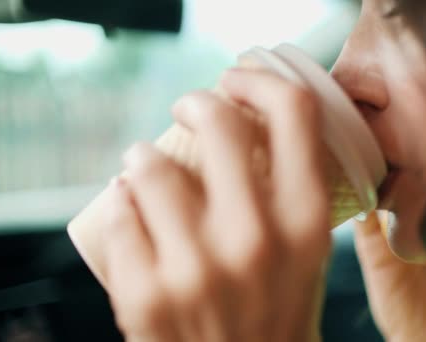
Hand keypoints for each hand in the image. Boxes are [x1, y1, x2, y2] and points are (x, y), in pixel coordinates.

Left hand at [101, 69, 331, 341]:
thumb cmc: (277, 316)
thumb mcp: (307, 254)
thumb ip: (294, 193)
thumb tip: (255, 129)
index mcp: (307, 224)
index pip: (294, 112)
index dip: (260, 80)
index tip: (238, 81)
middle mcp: (256, 240)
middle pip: (218, 120)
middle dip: (197, 101)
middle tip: (189, 108)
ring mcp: (196, 269)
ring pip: (150, 165)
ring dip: (143, 155)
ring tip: (145, 163)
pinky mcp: (145, 296)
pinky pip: (118, 214)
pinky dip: (120, 202)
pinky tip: (127, 206)